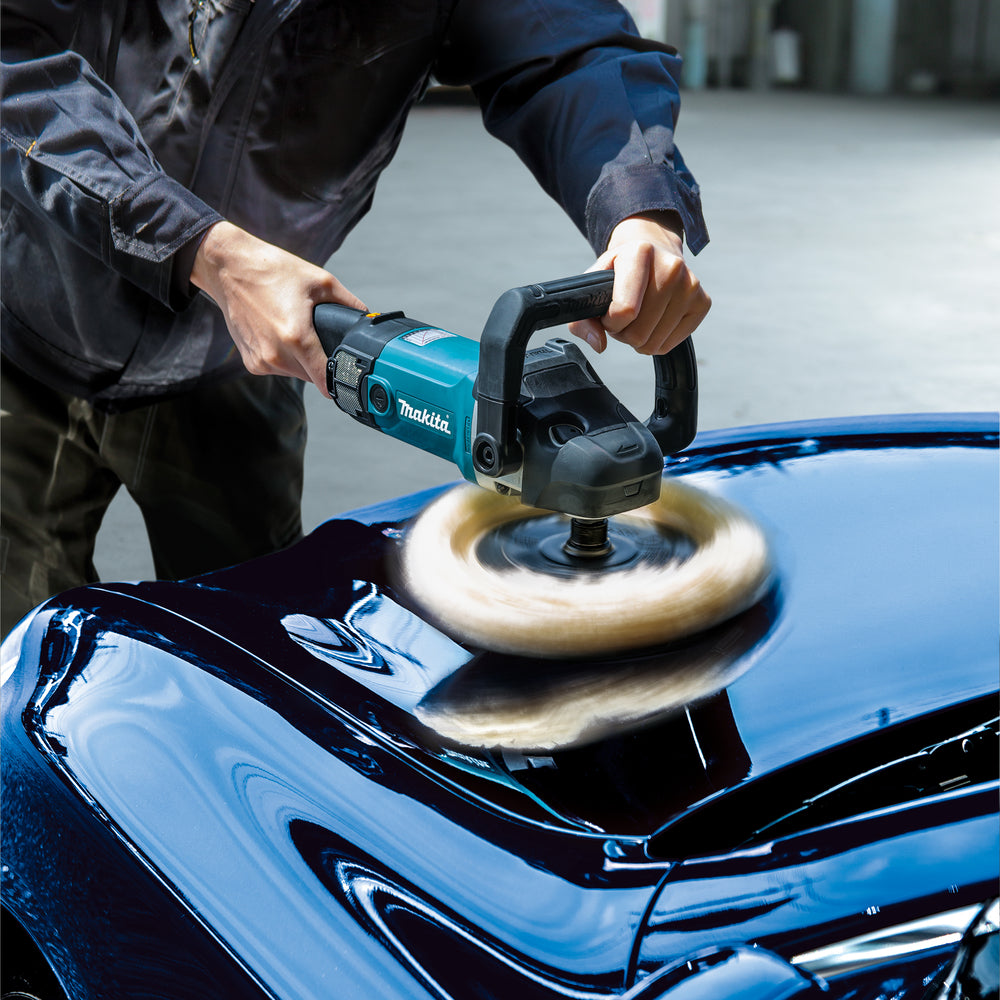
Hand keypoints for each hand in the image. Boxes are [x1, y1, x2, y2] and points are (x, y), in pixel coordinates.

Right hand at [189, 221, 365, 396]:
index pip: (326, 380)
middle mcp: (276, 355)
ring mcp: (261, 361)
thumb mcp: (322, 281)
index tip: (349, 379)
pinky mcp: (250, 362)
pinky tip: (279, 334)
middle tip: (320, 338)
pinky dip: (284, 357)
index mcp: (296, 338)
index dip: (341, 381)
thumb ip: (351, 304)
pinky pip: (278, 368)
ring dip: (302, 361)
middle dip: (321, 363)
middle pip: (313, 377)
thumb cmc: (272, 271)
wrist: (229, 267)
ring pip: (295, 374)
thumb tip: (369, 320)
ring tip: (297, 331)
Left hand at [567, 213, 709, 354]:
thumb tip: (599, 344)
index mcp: (640, 253)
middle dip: (623, 333)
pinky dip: (657, 341)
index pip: (625, 310)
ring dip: (639, 338)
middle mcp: (671, 266)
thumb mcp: (592, 285)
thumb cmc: (619, 272)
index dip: (609, 323)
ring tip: (637, 318)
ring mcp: (690, 285)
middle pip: (639, 332)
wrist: (653, 252)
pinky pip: (671, 344)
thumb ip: (582, 319)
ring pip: (654, 342)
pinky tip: (654, 322)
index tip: (607, 314)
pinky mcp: (703, 302)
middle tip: (623, 317)